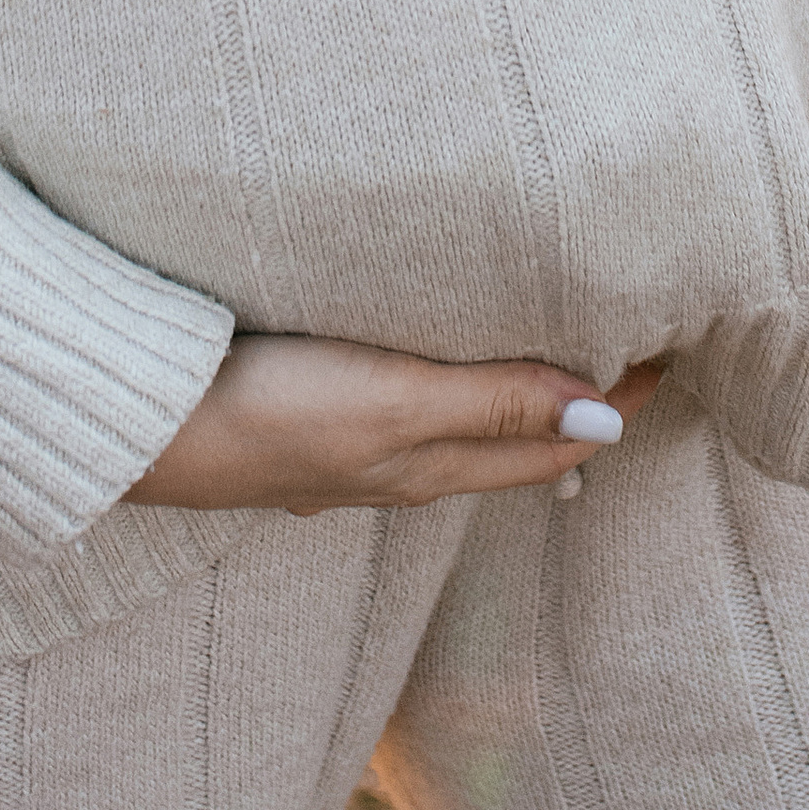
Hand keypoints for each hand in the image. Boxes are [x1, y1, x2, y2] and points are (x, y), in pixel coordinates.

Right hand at [123, 335, 667, 513]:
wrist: (137, 423)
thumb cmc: (267, 407)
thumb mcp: (391, 401)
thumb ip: (491, 402)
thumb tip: (606, 420)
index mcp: (429, 465)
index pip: (551, 441)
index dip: (614, 403)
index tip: (672, 351)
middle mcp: (397, 466)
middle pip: (511, 439)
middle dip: (576, 399)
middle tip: (635, 343)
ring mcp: (345, 445)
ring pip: (457, 424)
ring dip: (512, 390)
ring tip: (556, 345)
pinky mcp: (300, 414)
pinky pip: (401, 405)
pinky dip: (447, 381)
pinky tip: (432, 355)